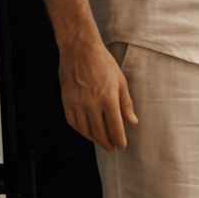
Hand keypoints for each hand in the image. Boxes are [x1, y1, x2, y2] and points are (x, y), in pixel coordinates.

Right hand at [58, 36, 137, 150]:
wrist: (80, 49)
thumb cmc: (103, 63)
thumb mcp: (120, 81)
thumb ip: (126, 104)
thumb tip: (132, 122)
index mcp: (108, 99)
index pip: (115, 128)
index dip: (119, 140)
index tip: (122, 146)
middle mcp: (92, 104)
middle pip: (100, 133)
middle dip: (107, 143)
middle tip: (112, 147)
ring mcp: (77, 104)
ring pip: (85, 130)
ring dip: (94, 138)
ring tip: (101, 140)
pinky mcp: (66, 101)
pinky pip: (73, 122)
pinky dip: (81, 130)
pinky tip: (87, 130)